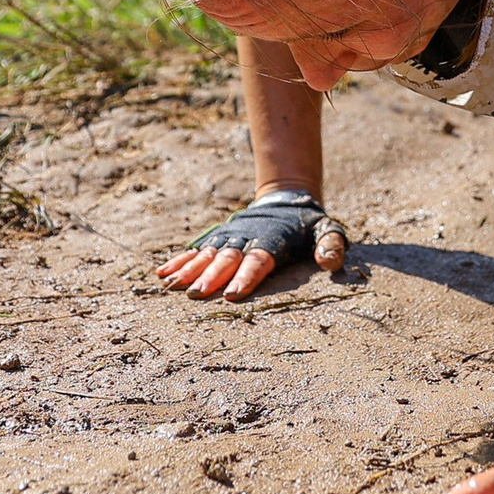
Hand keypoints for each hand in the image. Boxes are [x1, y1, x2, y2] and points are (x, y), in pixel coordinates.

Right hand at [155, 189, 346, 301]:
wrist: (286, 198)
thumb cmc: (308, 224)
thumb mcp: (327, 229)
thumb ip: (331, 245)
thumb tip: (330, 263)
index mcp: (274, 240)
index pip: (258, 260)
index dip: (246, 276)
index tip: (233, 295)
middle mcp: (247, 238)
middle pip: (227, 259)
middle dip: (210, 277)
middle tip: (194, 295)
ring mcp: (230, 237)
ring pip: (208, 254)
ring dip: (189, 270)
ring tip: (171, 285)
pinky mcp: (219, 237)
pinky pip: (197, 249)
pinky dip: (180, 260)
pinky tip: (162, 274)